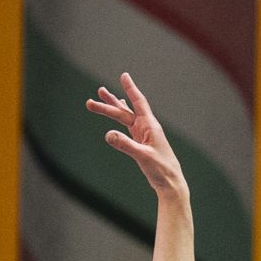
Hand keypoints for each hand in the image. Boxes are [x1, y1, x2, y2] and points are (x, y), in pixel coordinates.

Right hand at [87, 74, 189, 200]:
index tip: (124, 76)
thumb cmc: (162, 170)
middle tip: (90, 102)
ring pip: (124, 118)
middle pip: (124, 112)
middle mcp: (147, 128)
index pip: (139, 102)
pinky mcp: (141, 143)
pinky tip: (116, 114)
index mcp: (150, 126)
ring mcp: (143, 135)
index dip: (131, 89)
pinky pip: (127, 127)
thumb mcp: (142, 156)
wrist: (170, 184)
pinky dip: (119, 120)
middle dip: (108, 106)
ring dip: (112, 110)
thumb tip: (108, 135)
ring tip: (96, 99)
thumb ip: (126, 145)